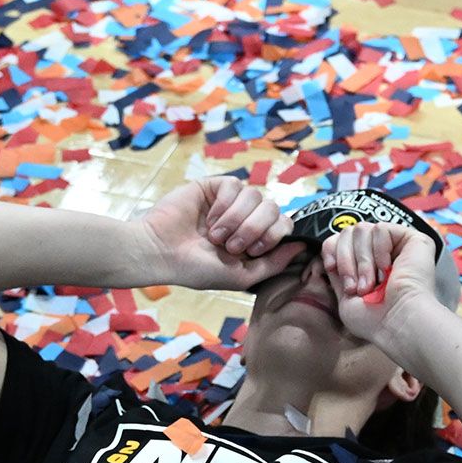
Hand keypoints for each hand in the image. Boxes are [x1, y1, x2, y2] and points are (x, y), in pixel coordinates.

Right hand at [130, 177, 300, 291]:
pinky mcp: (215, 187)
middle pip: (274, 209)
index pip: (284, 225)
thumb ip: (273, 263)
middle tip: (232, 246)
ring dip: (237, 220)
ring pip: (257, 197)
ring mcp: (230, 202)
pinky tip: (209, 219)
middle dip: (256, 229)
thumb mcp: (240, 276)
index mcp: (254, 239)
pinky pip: (236, 186)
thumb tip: (301, 246)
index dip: (274, 236)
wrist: (160, 252)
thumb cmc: (195, 269)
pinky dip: (225, 206)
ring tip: (215, 236)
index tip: (253, 251)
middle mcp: (246, 218)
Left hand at [320, 221, 451, 349]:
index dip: (332, 249)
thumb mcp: (345, 296)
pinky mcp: (413, 239)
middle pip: (349, 232)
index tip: (332, 268)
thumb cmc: (374, 320)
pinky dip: (379, 250)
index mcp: (368, 266)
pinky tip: (388, 269)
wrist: (398, 323)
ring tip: (372, 284)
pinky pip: (381, 229)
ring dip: (362, 260)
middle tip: (357, 287)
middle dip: (346, 259)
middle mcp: (383, 253)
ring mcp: (398, 245)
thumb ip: (338, 272)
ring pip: (362, 229)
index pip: (341, 239)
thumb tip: (330, 251)